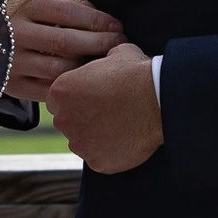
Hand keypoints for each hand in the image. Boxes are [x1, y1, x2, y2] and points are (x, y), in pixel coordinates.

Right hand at [6, 0, 123, 98]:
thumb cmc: (14, 5)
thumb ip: (66, 0)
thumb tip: (101, 19)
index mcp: (20, 3)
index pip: (69, 13)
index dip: (98, 21)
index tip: (117, 27)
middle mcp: (12, 32)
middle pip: (66, 43)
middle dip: (100, 44)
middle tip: (119, 45)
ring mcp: (8, 60)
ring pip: (58, 69)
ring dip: (87, 68)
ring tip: (104, 64)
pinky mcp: (6, 84)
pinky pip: (44, 91)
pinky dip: (66, 87)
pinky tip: (80, 81)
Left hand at [46, 42, 163, 172]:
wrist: (160, 99)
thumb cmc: (138, 74)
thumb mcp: (113, 54)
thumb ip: (98, 61)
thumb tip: (104, 59)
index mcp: (61, 92)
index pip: (57, 100)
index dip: (75, 98)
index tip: (92, 98)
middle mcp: (64, 120)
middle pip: (67, 122)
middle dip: (83, 118)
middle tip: (107, 112)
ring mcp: (80, 144)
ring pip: (82, 142)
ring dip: (95, 136)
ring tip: (120, 125)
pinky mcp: (97, 162)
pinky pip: (100, 158)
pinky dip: (110, 152)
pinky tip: (126, 139)